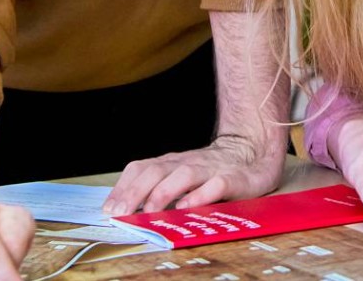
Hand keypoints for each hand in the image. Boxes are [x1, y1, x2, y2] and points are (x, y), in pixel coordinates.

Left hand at [103, 133, 283, 214]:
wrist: (252, 150)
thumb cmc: (211, 169)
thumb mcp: (180, 175)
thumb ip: (157, 187)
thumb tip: (127, 209)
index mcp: (170, 163)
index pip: (140, 168)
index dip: (122, 187)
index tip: (109, 208)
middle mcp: (186, 163)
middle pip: (155, 171)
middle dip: (135, 192)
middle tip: (122, 214)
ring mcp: (209, 169)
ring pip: (182, 175)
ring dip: (163, 193)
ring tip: (149, 211)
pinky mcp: (232, 179)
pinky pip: (215, 185)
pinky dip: (201, 195)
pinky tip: (188, 207)